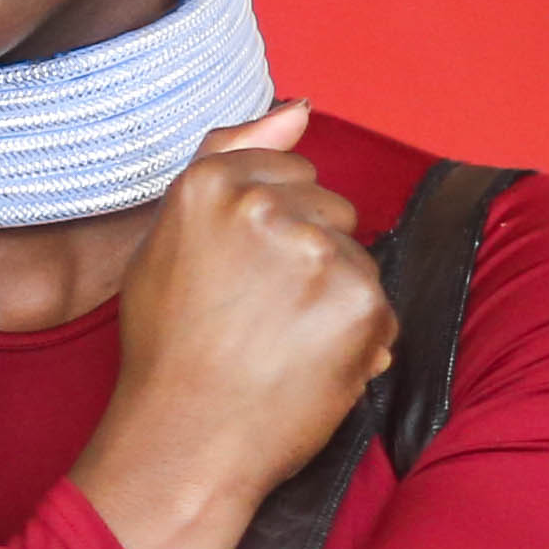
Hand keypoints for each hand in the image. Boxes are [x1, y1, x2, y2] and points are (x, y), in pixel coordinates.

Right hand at [70, 104, 394, 548]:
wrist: (184, 441)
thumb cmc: (169, 350)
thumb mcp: (168, 242)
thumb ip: (228, 160)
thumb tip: (299, 107)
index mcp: (207, 184)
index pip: (285, 169)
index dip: (267, 227)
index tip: (236, 273)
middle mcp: (261, 205)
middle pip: (329, 208)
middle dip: (307, 256)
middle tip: (254, 316)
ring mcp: (316, 250)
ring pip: (356, 255)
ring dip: (333, 297)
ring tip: (279, 344)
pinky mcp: (361, 299)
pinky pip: (380, 302)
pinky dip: (357, 337)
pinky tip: (308, 364)